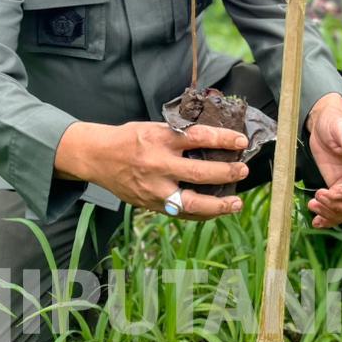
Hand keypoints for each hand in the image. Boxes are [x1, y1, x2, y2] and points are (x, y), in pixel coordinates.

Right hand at [55, 119, 248, 220]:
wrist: (98, 157)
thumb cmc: (129, 138)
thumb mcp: (153, 127)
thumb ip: (178, 134)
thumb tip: (212, 140)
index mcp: (160, 139)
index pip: (198, 137)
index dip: (223, 139)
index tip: (241, 141)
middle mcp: (158, 164)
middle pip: (199, 173)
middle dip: (226, 172)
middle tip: (243, 170)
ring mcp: (154, 188)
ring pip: (190, 203)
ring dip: (217, 205)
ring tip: (236, 203)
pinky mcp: (150, 204)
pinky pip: (179, 213)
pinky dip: (200, 214)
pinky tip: (215, 211)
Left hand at [304, 94, 341, 229]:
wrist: (323, 121)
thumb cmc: (335, 121)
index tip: (332, 190)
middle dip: (340, 206)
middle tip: (319, 198)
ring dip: (332, 214)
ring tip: (313, 205)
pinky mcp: (338, 189)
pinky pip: (339, 210)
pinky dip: (329, 219)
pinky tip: (317, 221)